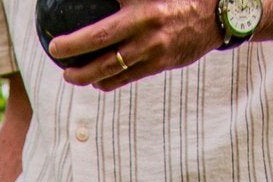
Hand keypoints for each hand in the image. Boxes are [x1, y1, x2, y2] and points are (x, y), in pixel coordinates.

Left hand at [48, 0, 221, 89]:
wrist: (216, 13)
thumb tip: (106, 1)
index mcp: (143, 9)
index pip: (104, 24)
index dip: (78, 36)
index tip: (57, 40)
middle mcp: (147, 30)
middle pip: (102, 47)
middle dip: (74, 53)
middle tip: (56, 55)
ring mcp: (153, 51)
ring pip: (112, 69)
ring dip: (87, 76)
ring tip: (70, 76)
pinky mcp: (160, 65)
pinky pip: (127, 78)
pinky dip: (108, 82)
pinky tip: (96, 80)